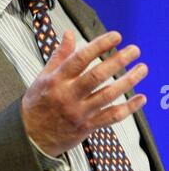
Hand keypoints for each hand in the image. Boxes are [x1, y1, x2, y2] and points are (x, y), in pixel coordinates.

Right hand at [21, 30, 147, 156]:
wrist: (30, 136)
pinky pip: (111, 117)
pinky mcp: (87, 127)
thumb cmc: (37, 104)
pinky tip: (140, 98)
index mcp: (57, 80)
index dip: (99, 46)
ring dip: (128, 81)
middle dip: (118, 61)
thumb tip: (69, 34)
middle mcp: (68, 95)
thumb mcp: (43, 76)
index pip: (80, 59)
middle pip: (96, 76)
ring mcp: (79, 112)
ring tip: (141, 69)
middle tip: (133, 50)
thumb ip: (59, 55)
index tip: (115, 37)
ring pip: (107, 95)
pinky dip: (128, 108)